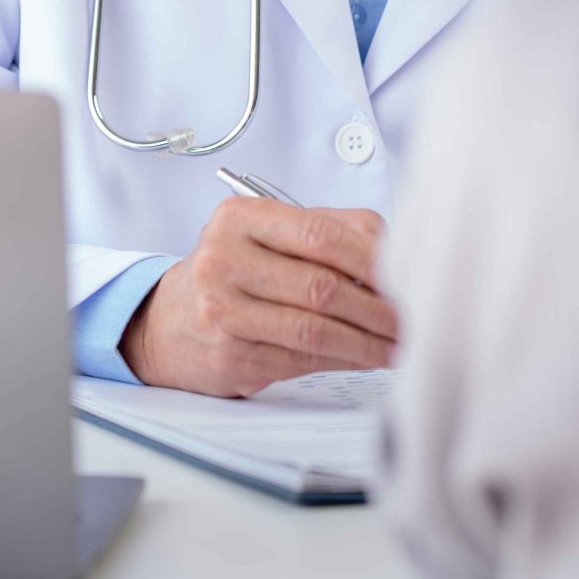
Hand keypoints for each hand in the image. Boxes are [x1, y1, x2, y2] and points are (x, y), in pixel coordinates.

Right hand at [118, 198, 397, 395]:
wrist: (167, 323)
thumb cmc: (232, 272)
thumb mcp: (266, 235)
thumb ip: (328, 232)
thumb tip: (394, 258)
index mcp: (239, 218)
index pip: (320, 235)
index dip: (373, 261)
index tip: (408, 277)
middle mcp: (223, 260)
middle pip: (322, 286)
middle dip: (378, 308)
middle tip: (410, 319)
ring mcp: (223, 311)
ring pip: (314, 330)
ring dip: (367, 342)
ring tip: (396, 344)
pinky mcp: (231, 356)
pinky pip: (302, 360)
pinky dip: (343, 360)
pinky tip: (365, 357)